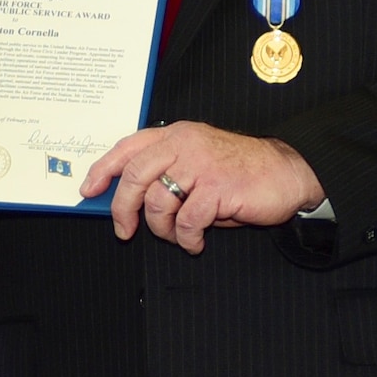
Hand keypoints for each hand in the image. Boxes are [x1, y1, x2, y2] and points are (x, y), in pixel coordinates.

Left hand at [80, 122, 323, 254]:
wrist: (287, 171)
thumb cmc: (241, 170)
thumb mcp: (199, 161)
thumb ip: (168, 171)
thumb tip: (130, 201)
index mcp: (176, 135)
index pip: (128, 147)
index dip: (103, 169)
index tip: (88, 190)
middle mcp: (184, 144)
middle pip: (134, 175)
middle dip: (122, 208)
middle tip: (125, 230)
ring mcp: (201, 164)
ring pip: (158, 201)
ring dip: (162, 229)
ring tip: (178, 236)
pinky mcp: (218, 187)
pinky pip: (187, 220)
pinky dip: (187, 238)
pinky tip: (196, 241)